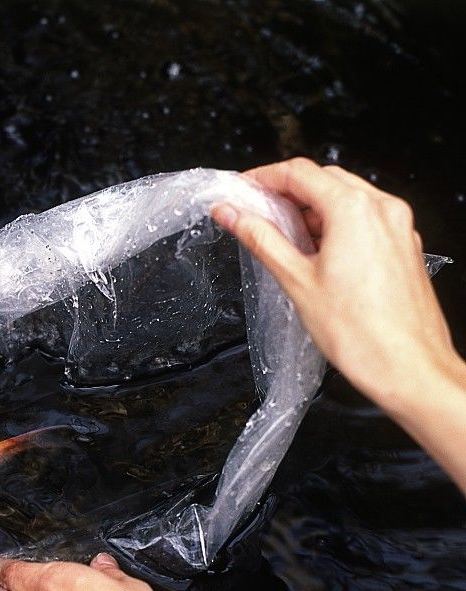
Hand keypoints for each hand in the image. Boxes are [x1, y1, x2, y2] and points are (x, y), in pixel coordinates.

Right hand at [212, 158, 465, 491]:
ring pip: (346, 198)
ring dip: (311, 209)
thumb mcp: (296, 280)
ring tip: (281, 236)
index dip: (263, 178)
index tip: (240, 190)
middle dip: (286, 192)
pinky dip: (335, 224)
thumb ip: (261, 239)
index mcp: (354, 210)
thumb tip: (231, 214)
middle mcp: (382, 209)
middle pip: (325, 179)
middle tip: (253, 212)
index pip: (300, 173)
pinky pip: (365, 219)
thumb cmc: (359, 332)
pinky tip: (314, 251)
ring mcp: (398, 227)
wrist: (408, 367)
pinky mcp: (403, 246)